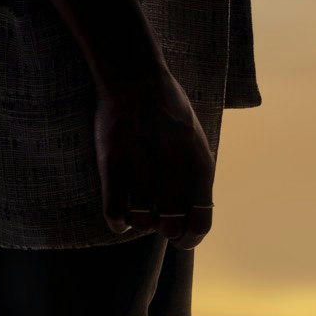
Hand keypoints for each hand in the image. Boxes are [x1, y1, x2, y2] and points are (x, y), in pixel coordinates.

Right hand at [96, 66, 219, 242]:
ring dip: (140, 222)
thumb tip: (192, 214)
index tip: (178, 236)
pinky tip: (119, 213)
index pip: (201, 223)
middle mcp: (175, 169)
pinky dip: (118, 221)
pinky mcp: (114, 165)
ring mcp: (144, 167)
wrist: (136, 77)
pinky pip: (115, 214)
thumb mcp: (194, 142)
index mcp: (200, 165)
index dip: (189, 238)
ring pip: (143, 223)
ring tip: (137, 207)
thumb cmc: (167, 111)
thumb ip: (196, 176)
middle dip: (163, 230)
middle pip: (170, 227)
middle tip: (155, 218)